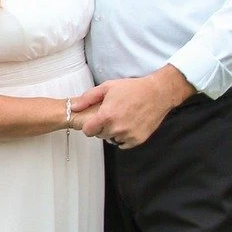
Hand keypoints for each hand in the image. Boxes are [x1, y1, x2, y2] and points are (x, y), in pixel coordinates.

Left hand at [79, 67, 194, 147]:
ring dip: (113, 132)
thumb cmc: (132, 89)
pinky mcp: (138, 139)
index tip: (94, 121)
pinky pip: (124, 144)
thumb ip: (88, 98)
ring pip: (112, 139)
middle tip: (110, 116)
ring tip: (121, 119)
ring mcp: (128, 135)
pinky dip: (124, 137)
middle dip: (102, 127)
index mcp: (107, 116)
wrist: (157, 93)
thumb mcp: (107, 87)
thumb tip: (73, 107)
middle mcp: (117, 128)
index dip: (89, 126)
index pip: (88, 131)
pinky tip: (128, 125)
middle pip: (100, 135)